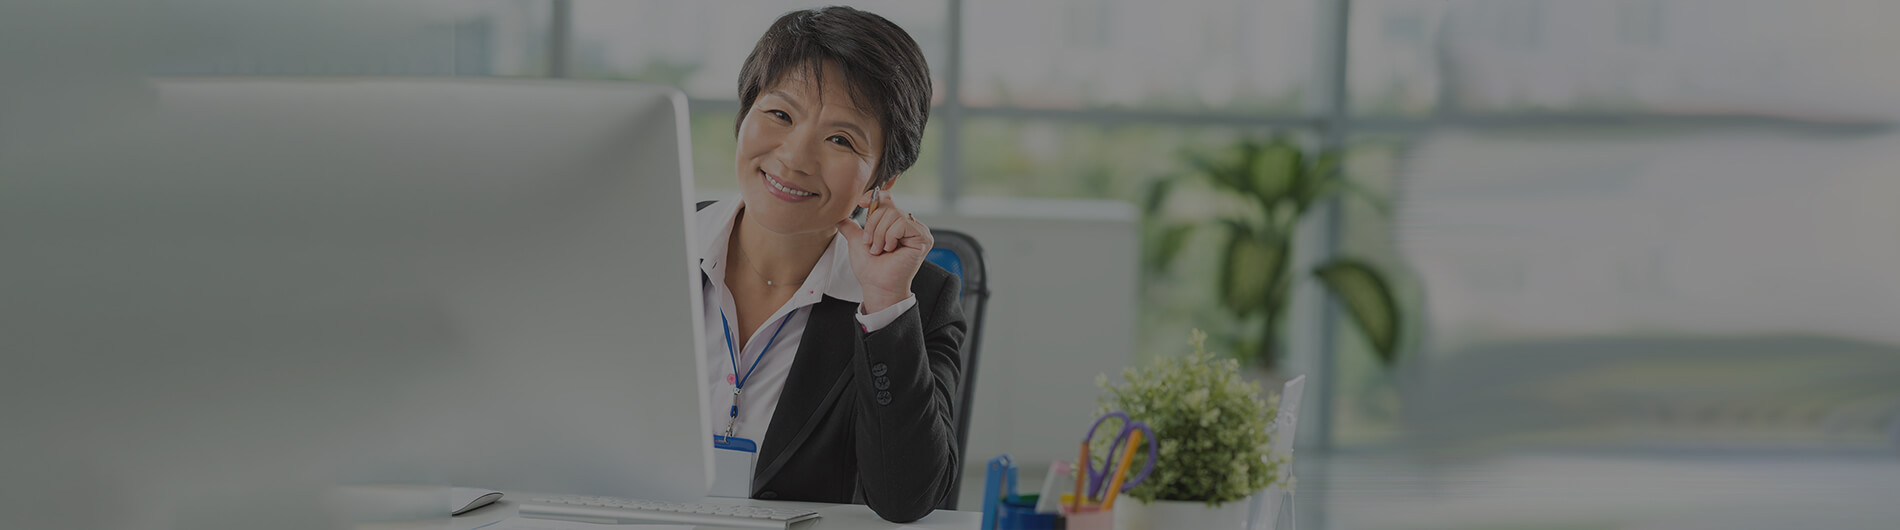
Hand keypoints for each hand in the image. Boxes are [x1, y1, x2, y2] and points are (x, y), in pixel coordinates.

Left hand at [834, 188, 931, 313]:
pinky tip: (891, 250)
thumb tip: (839, 216)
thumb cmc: (870, 268)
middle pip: (888, 206)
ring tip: (880, 250)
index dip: (874, 197)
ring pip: (894, 214)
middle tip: (872, 245)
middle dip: (873, 226)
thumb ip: (851, 226)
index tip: (861, 203)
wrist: (876, 285)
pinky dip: (890, 237)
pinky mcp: (922, 238)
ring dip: (880, 234)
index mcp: (897, 223)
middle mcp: (910, 225)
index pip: (888, 198)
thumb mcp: (857, 240)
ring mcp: (918, 231)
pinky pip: (901, 224)